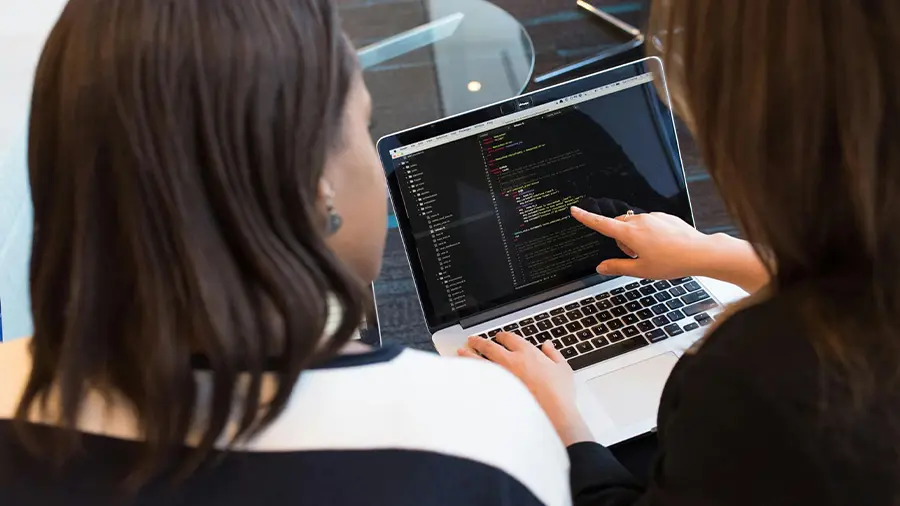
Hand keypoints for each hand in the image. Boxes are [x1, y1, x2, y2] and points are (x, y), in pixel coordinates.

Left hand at [458, 333, 592, 445]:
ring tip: (461, 351)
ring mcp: (501, 376)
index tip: (499, 337)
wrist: (552, 414)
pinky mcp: (495, 391)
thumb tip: (548, 346)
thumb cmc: (559, 393)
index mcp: (527, 353)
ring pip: (479, 360)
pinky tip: (466, 373)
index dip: (503, 336)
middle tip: (473, 340)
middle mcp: (511, 361)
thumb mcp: (563, 369)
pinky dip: (471, 374)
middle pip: (490, 346)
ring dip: (469, 354)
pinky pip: (479, 378)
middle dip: (479, 341)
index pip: (510, 338)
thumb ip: (554, 354)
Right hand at [570, 206, 769, 292]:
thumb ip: (617, 267)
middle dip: (621, 240)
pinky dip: (649, 233)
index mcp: (630, 234)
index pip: (601, 224)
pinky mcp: (664, 217)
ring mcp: (653, 217)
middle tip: (635, 256)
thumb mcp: (640, 270)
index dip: (586, 218)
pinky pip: (649, 223)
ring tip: (653, 253)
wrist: (699, 252)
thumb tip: (601, 267)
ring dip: (635, 237)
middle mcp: (640, 221)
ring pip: (634, 225)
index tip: (575, 210)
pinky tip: (663, 246)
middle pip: (619, 226)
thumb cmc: (671, 262)